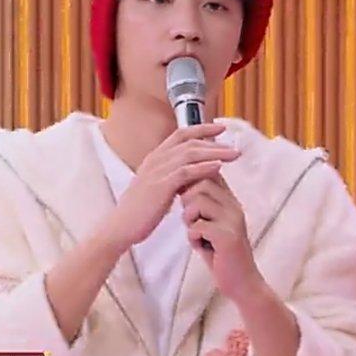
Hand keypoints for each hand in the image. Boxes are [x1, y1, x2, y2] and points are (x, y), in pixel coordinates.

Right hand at [101, 123, 240, 253]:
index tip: (220, 129)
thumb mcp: (154, 187)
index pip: (180, 134)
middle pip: (189, 141)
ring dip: (215, 152)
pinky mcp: (161, 186)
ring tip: (233, 155)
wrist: (121, 226)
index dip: (201, 129)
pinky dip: (204, 167)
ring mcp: (157, 171)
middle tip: (234, 144)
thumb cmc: (138, 211)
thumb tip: (190, 173)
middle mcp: (155, 160)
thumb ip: (170, 177)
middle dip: (214, 140)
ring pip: (190, 153)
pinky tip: (219, 167)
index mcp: (154, 158)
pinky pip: (186, 172)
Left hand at [181, 173, 264, 303]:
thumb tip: (180, 185)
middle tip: (191, 221)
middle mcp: (234, 206)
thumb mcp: (210, 223)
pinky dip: (193, 237)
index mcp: (230, 200)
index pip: (208, 173)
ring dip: (189, 220)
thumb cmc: (219, 252)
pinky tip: (201, 247)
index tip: (185, 200)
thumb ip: (201, 204)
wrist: (240, 283)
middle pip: (200, 184)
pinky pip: (197, 226)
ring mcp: (233, 220)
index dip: (190, 183)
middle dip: (187, 202)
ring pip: (197, 202)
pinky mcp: (228, 236)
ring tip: (197, 234)